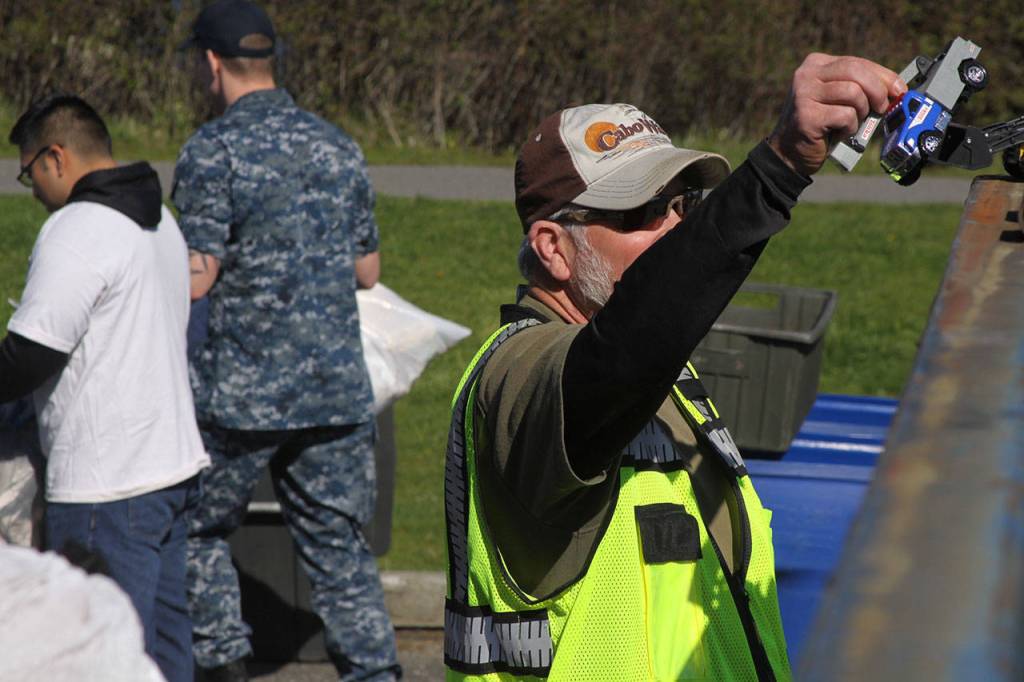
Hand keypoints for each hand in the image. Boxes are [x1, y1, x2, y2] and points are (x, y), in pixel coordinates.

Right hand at [767, 53, 905, 175]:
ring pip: (853, 92)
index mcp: (815, 64)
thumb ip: (859, 87)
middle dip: (877, 90)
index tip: (899, 89)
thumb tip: (897, 87)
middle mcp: (806, 75)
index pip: (856, 62)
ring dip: (861, 111)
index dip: (883, 75)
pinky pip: (845, 115)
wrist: (789, 154)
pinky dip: (850, 127)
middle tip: (882, 107)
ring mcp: (804, 94)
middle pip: (856, 71)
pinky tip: (840, 133)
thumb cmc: (820, 126)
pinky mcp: (806, 116)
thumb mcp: (838, 99)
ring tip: (853, 122)